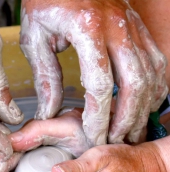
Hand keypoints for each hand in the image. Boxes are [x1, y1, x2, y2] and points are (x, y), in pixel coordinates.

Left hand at [20, 0, 167, 145]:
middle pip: (134, 83)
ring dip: (142, 106)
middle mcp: (117, 28)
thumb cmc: (46, 2)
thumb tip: (49, 110)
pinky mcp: (136, 27)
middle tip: (115, 138)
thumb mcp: (36, 38)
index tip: (93, 135)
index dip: (98, 116)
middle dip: (126, 118)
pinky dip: (153, 86)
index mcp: (87, 29)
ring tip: (130, 128)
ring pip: (150, 74)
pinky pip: (155, 60)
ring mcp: (131, 26)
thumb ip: (46, 76)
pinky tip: (143, 102)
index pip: (99, 84)